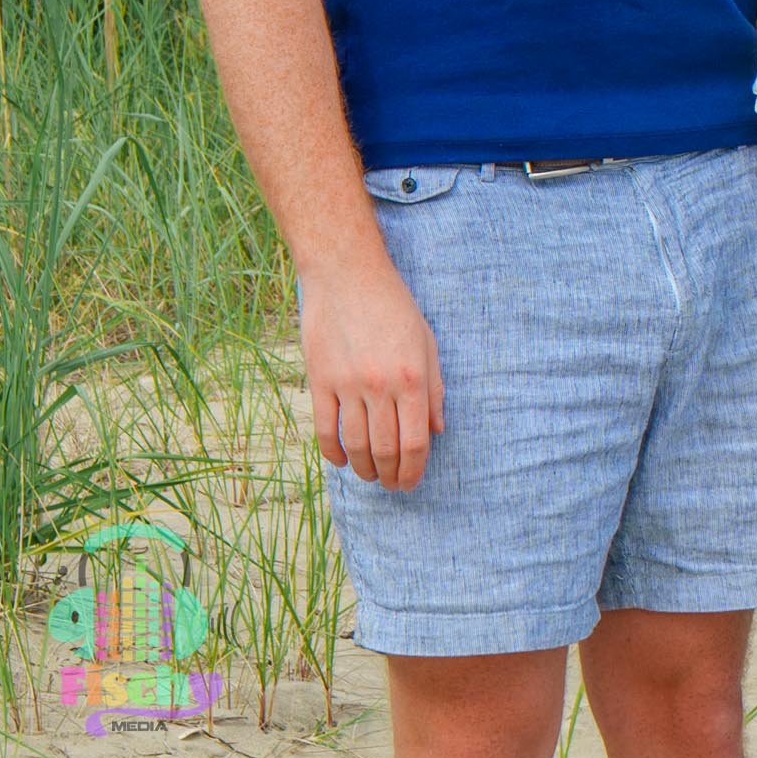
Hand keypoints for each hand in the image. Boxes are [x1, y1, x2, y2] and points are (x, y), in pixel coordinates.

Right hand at [298, 261, 446, 489]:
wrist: (347, 272)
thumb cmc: (393, 304)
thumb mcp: (426, 340)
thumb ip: (433, 388)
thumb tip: (437, 430)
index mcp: (411, 377)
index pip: (415, 443)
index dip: (414, 471)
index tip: (410, 483)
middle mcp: (380, 386)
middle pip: (385, 450)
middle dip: (391, 476)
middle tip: (392, 485)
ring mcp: (346, 385)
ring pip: (355, 446)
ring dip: (365, 469)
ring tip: (371, 475)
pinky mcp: (319, 380)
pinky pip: (324, 430)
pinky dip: (333, 453)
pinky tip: (342, 460)